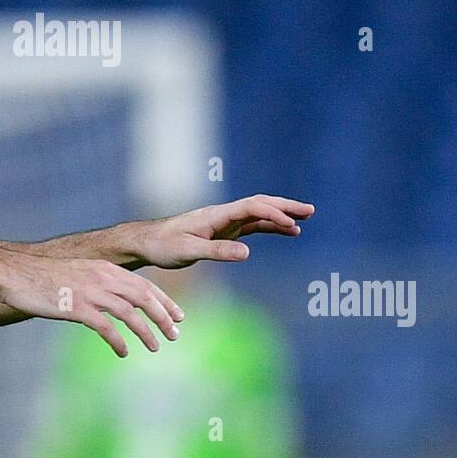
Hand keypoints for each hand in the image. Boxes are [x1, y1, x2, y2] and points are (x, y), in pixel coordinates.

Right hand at [0, 254, 182, 357]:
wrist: (18, 274)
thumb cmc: (46, 276)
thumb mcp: (81, 273)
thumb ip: (101, 282)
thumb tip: (118, 298)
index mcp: (107, 269)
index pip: (145, 285)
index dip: (165, 301)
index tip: (179, 316)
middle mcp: (103, 278)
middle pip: (143, 297)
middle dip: (163, 317)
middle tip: (175, 335)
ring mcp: (90, 292)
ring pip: (129, 313)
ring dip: (146, 331)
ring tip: (155, 347)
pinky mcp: (77, 308)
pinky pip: (105, 327)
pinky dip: (118, 341)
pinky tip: (123, 352)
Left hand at [132, 194, 314, 268]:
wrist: (146, 242)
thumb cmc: (164, 246)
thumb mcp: (189, 252)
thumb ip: (217, 251)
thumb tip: (247, 252)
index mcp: (216, 215)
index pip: (251, 207)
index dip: (273, 213)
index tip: (291, 225)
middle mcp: (223, 214)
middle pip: (260, 204)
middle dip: (285, 206)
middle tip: (310, 210)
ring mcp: (224, 222)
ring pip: (258, 214)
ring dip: (281, 215)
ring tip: (305, 219)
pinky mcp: (223, 231)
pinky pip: (252, 226)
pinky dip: (270, 227)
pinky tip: (285, 232)